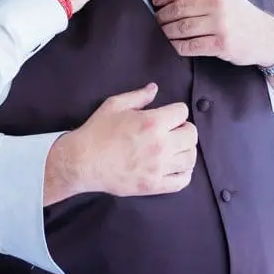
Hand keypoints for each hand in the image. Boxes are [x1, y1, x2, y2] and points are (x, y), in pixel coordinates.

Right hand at [44, 83, 197, 203]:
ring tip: (176, 148)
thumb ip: (138, 96)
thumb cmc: (96, 132)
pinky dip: (185, 173)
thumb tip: (154, 88)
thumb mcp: (114, 105)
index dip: (176, 111)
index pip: (182, 112)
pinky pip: (182, 181)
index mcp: (152, 122)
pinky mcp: (154, 185)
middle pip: (191, 134)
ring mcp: (158, 167)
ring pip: (190, 157)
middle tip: (173, 130)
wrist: (81, 162)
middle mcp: (160, 145)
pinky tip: (177, 166)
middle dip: (184, 128)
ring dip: (186, 149)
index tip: (169, 115)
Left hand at [153, 0, 273, 64]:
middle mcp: (218, 4)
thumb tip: (168, 0)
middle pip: (178, 8)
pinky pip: (190, 46)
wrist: (268, 37)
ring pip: (181, 27)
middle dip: (162, 16)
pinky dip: (177, 46)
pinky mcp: (221, 45)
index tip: (156, 2)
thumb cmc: (242, 17)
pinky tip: (174, 46)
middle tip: (157, 21)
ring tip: (163, 34)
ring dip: (167, 32)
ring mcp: (220, 25)